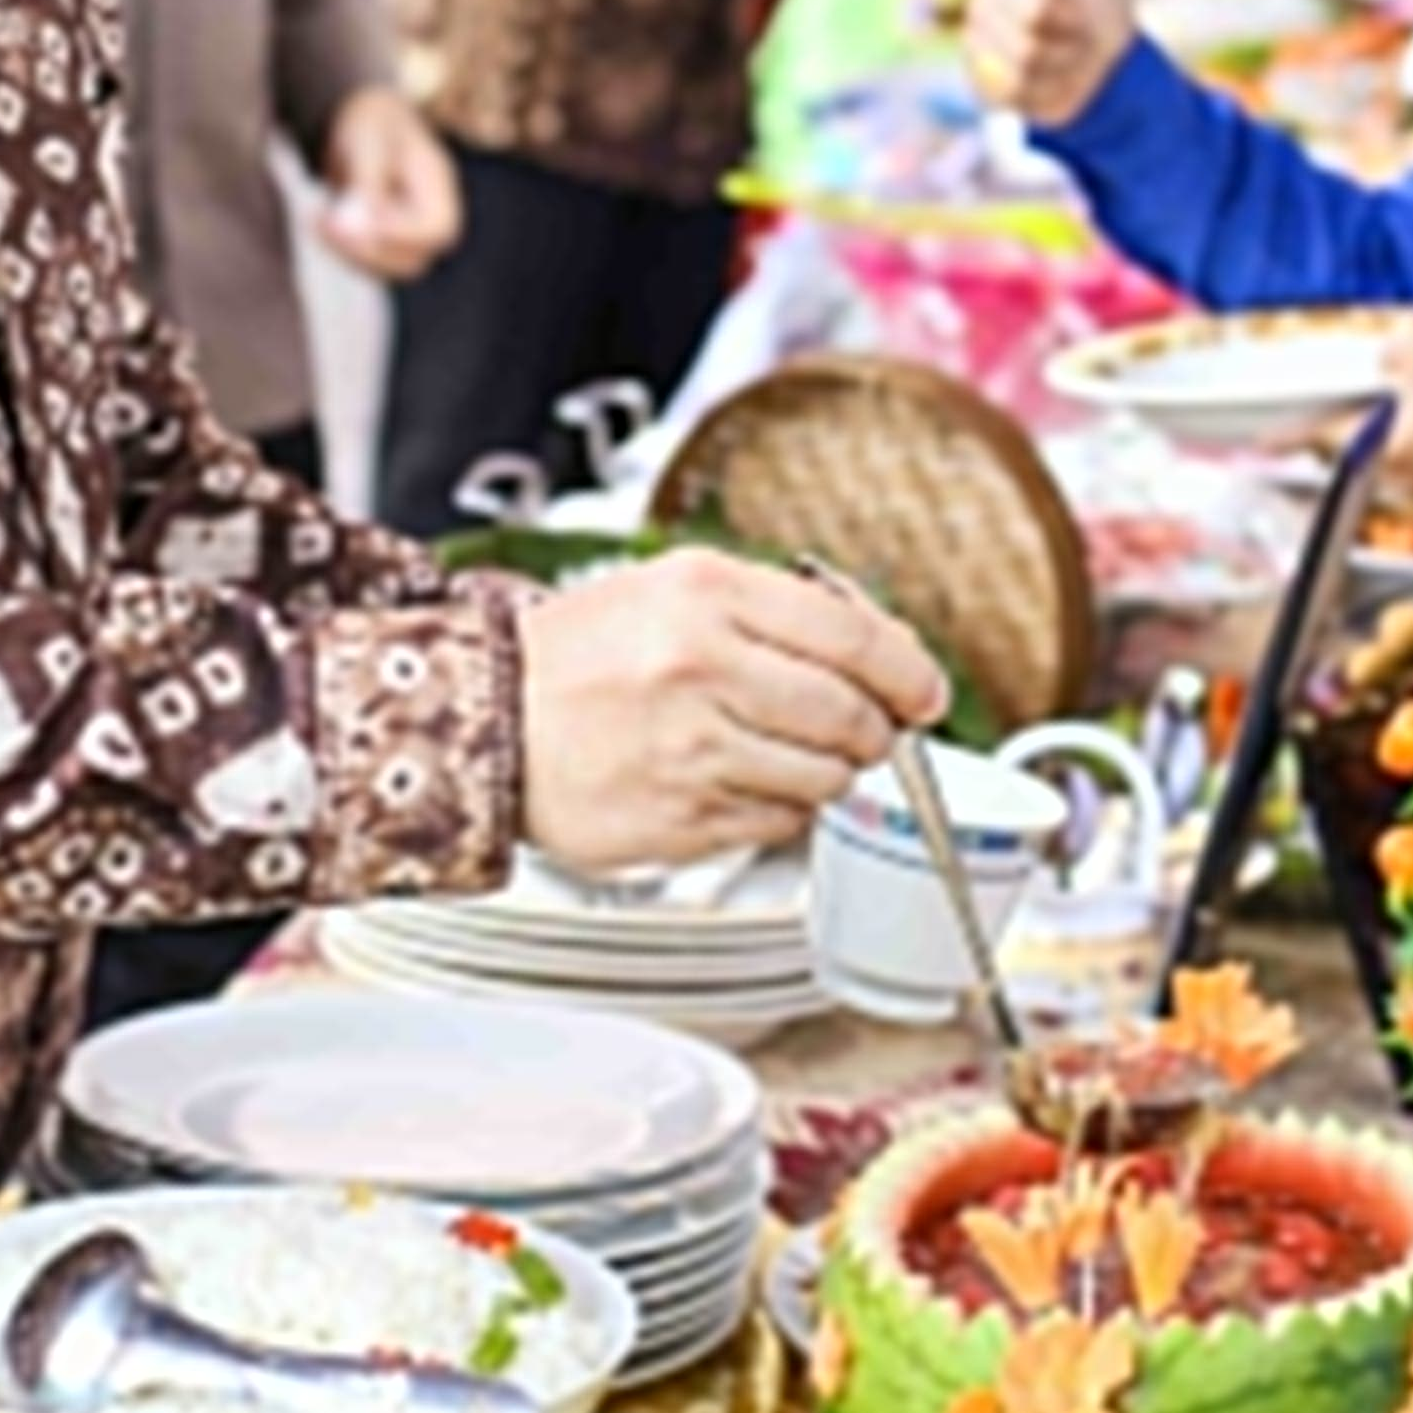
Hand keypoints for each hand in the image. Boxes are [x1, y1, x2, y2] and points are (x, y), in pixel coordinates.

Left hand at [317, 88, 461, 282]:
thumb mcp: (368, 142)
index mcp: (439, 185)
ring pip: (386, 268)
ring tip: (316, 217)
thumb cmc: (371, 122)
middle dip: (367, 251)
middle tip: (326, 227)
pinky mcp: (383, 240)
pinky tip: (317, 219)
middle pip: (414, 259)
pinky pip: (365, 262)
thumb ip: (368, 181)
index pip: (438, 229)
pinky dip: (338, 248)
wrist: (363, 118)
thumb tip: (365, 221)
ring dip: (346, 252)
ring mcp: (408, 233)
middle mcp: (429, 215)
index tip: (358, 221)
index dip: (400, 234)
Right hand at [515, 550, 948, 870]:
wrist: (487, 718)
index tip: (926, 692)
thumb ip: (781, 611)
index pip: (854, 637)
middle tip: (867, 729)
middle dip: (875, 729)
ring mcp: (690, 751)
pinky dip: (781, 808)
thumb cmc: (583, 654)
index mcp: (707, 597)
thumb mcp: (677, 589)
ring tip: (784, 751)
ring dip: (829, 771)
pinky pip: (778, 823)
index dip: (910, 670)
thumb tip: (888, 656)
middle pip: (850, 714)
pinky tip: (741, 781)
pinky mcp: (680, 820)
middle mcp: (700, 670)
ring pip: (824, 777)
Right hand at [959, 0, 1133, 127]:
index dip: (1073, 17)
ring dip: (1059, 72)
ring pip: (1021, 74)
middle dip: (1068, 47)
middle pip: (1028, 45)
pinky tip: (1049, 80)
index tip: (1085, 8)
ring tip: (1067, 60)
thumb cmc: (1097, 3)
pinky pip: (1008, 97)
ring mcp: (980, 48)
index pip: (1038, 7)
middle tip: (1080, 37)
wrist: (1102, 60)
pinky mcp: (983, 85)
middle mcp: (983, 9)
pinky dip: (1040, 95)